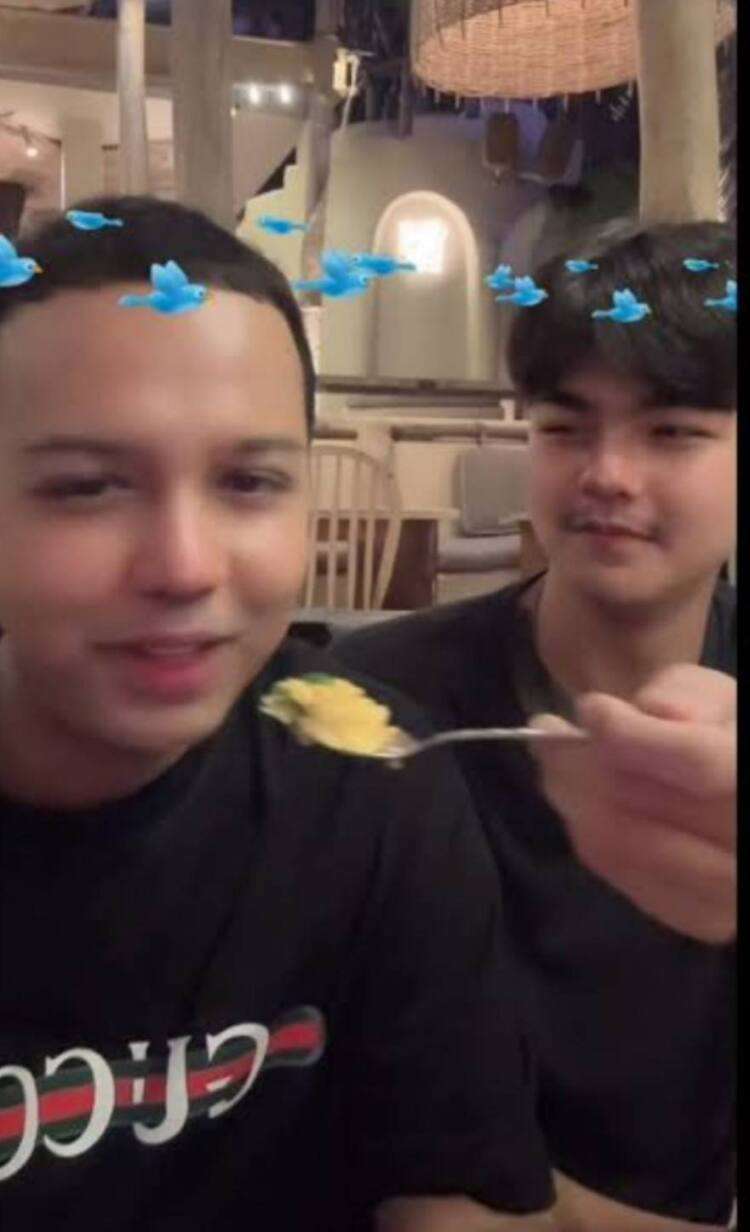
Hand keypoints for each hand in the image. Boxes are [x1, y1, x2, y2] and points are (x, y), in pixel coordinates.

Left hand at [530, 665, 735, 943]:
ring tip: (554, 763)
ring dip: (575, 798)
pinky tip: (578, 801)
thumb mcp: (719, 701)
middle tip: (549, 735)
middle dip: (585, 764)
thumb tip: (654, 709)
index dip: (633, 735)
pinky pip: (620, 873)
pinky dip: (586, 831)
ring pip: (625, 844)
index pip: (699, 762)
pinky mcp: (701, 917)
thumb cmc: (725, 738)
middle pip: (651, 805)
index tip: (590, 709)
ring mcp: (730, 895)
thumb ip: (691, 695)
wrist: (739, 806)